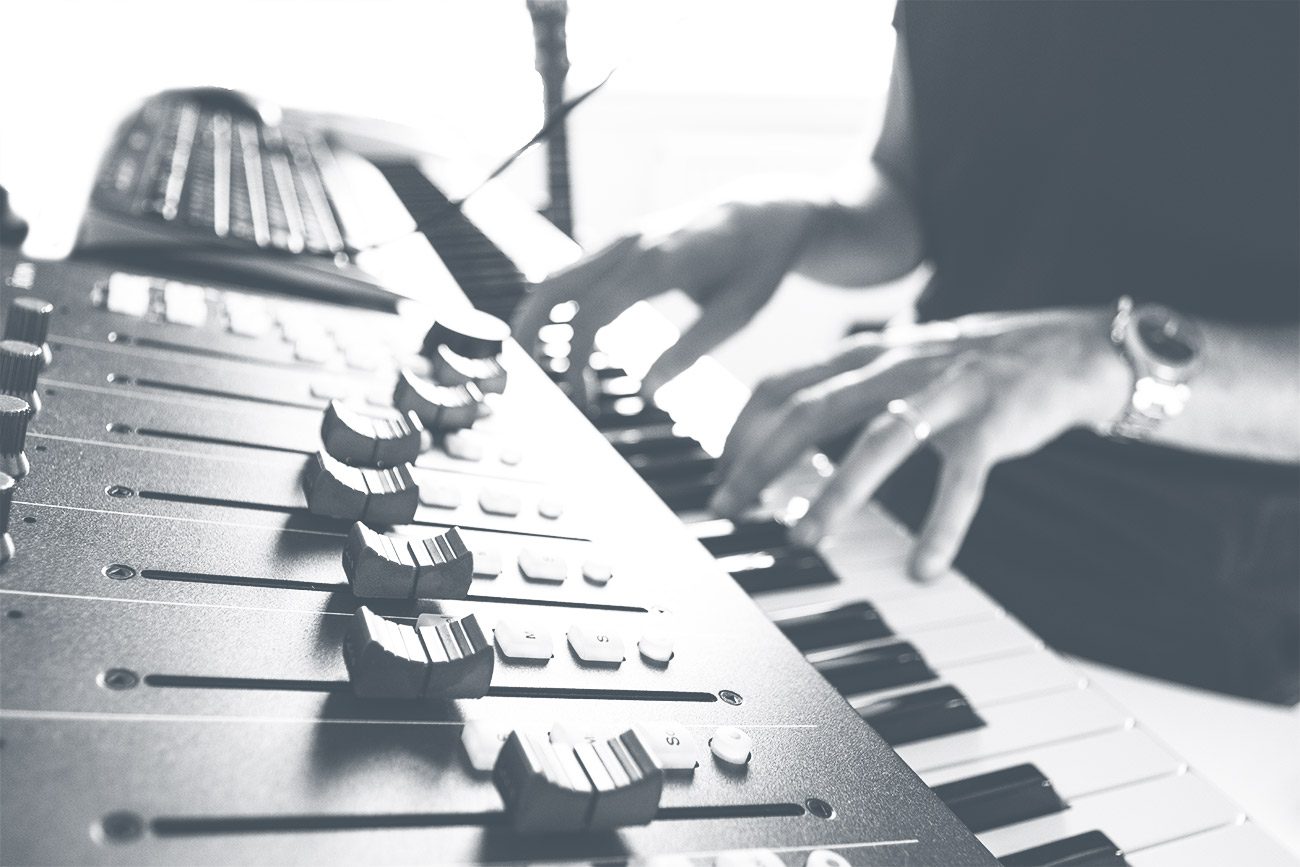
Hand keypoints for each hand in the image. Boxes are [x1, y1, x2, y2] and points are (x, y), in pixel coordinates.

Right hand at [512, 194, 817, 393]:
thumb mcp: (738, 312)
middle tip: (521, 378)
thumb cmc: (757, 262)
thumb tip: (649, 392)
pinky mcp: (624, 246)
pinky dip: (559, 309)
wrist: (765, 209)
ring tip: (537, 367)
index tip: (578, 397)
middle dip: (531, 330)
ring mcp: (624, 240)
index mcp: (660, 260)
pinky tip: (562, 344)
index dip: (578, 357)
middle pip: (557, 283)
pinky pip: (577, 274)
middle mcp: (632, 243)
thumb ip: (691, 350)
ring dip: (541, 320)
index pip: (596, 312)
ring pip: (560, 277)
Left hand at [710, 307, 1130, 581]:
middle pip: (812, 409)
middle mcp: (899, 364)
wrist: (1069, 346)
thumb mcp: (900, 362)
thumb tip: (786, 423)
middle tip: (730, 510)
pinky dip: (941, 526)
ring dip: (836, 493)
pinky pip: (962, 480)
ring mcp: (947, 390)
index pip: (784, 384)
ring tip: (806, 540)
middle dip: (762, 462)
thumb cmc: (973, 364)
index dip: (742, 430)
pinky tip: (923, 569)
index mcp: (869, 353)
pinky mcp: (994, 422)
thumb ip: (847, 386)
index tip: (719, 476)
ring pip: (880, 440)